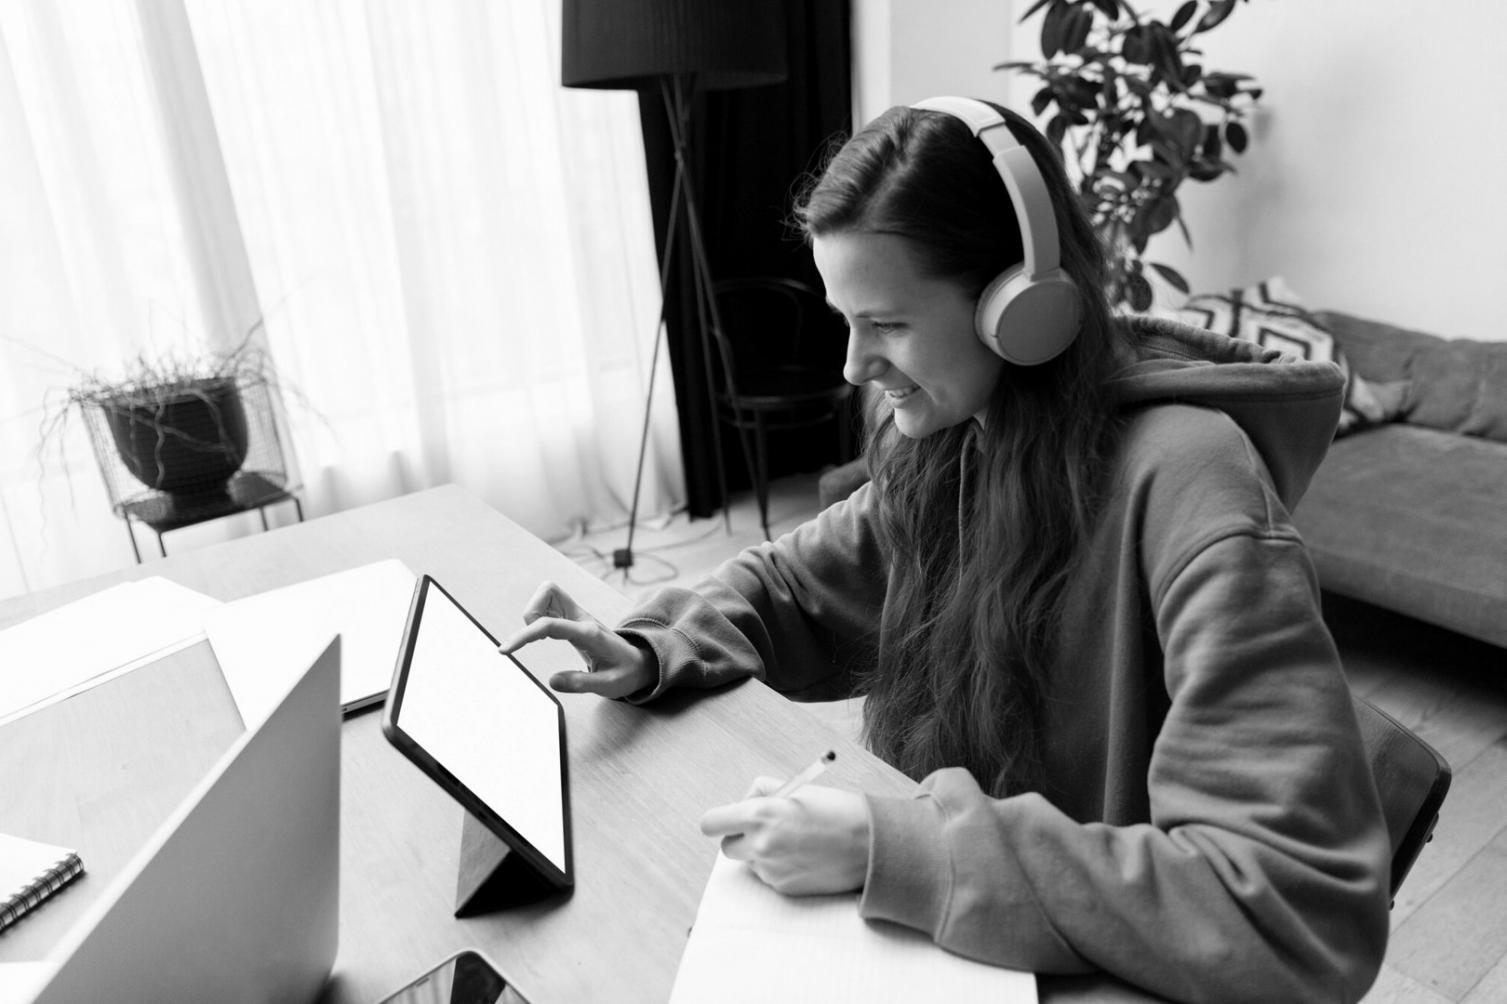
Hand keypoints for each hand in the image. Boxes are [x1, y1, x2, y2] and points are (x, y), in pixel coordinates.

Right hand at [498, 581, 654, 697]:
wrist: (640, 663)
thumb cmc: (626, 674)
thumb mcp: (608, 686)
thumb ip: (580, 683)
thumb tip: (551, 680)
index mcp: (589, 633)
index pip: (550, 624)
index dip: (525, 635)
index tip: (506, 650)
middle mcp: (583, 618)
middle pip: (549, 589)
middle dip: (530, 611)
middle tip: (532, 638)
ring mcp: (579, 615)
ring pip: (548, 592)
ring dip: (533, 611)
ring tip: (537, 638)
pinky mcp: (575, 617)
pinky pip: (551, 603)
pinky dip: (539, 614)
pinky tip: (542, 634)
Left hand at [699, 777, 869, 895]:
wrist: (869, 845)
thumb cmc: (836, 810)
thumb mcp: (798, 789)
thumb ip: (763, 791)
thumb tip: (745, 801)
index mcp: (760, 815)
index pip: (711, 824)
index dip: (718, 821)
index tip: (729, 819)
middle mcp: (760, 846)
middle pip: (726, 847)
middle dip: (739, 838)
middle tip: (763, 828)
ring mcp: (771, 870)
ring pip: (750, 862)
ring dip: (762, 852)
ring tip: (795, 840)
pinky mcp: (784, 888)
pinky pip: (770, 875)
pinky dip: (780, 866)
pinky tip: (805, 856)